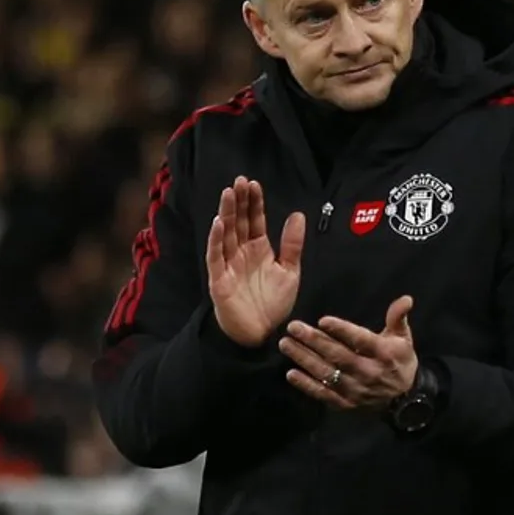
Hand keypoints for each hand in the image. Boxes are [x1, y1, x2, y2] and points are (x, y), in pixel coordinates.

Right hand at [207, 176, 305, 346]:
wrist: (262, 334)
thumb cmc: (273, 304)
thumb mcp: (290, 271)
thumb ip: (292, 244)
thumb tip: (298, 215)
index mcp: (259, 249)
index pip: (255, 220)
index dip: (254, 203)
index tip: (254, 183)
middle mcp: (242, 253)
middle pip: (239, 222)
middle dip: (239, 201)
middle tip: (239, 180)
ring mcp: (229, 265)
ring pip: (226, 234)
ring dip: (227, 213)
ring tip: (228, 193)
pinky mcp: (219, 280)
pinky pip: (216, 256)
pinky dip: (216, 239)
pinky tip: (218, 222)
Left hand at [279, 296, 417, 409]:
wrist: (405, 399)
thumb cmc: (400, 361)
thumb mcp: (403, 338)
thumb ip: (398, 317)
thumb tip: (406, 299)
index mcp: (384, 354)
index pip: (361, 340)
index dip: (342, 330)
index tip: (322, 320)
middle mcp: (369, 372)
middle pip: (338, 356)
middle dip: (314, 341)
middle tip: (293, 327)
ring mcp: (356, 390)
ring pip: (327, 373)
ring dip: (304, 359)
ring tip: (286, 344)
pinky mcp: (346, 404)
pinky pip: (324, 394)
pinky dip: (307, 385)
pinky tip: (291, 374)